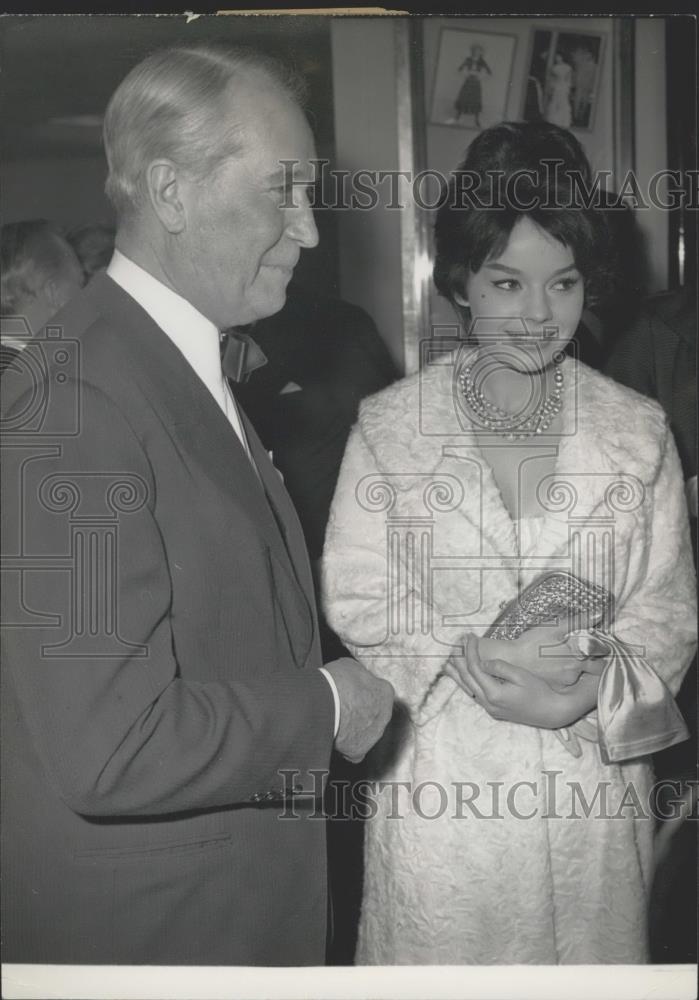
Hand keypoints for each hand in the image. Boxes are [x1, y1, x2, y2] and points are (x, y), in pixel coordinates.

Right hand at [323, 657, 394, 762]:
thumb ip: (358, 675)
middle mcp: (384, 715)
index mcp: (385, 692)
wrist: (325, 704)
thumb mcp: (350, 666)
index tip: (353, 693)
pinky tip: (335, 738)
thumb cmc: (337, 684)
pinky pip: (355, 751)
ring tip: (336, 722)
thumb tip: (354, 677)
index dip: (364, 692)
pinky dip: (347, 747)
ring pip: (365, 733)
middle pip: (374, 715)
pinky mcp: (360, 750)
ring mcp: (373, 734)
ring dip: (354, 729)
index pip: (379, 693)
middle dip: (361, 712)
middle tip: (344, 708)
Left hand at [443, 634, 599, 728]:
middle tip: (455, 643)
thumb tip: (483, 662)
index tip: (469, 637)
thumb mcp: (522, 676)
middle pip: (467, 678)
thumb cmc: (540, 691)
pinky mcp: (494, 710)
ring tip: (447, 660)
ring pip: (467, 688)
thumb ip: (501, 668)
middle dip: (459, 659)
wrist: (552, 712)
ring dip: (457, 673)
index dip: (470, 651)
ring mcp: (490, 708)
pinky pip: (474, 694)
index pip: (475, 668)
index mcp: (495, 694)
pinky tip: (461, 676)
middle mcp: (489, 703)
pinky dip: (466, 683)